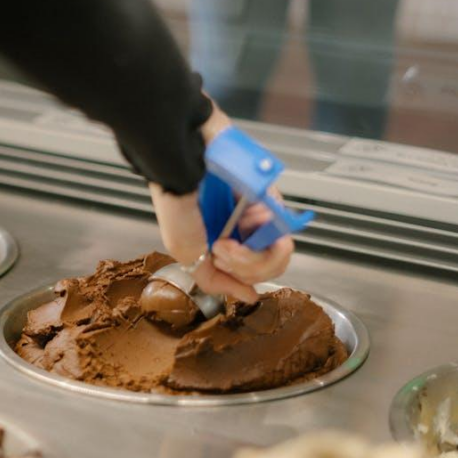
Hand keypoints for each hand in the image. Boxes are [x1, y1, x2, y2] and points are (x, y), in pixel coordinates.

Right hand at [148, 104, 292, 302]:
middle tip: (221, 248)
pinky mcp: (269, 194)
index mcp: (222, 243)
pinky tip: (243, 216)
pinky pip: (281, 222)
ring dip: (251, 250)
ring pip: (277, 248)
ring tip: (226, 235)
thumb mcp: (185, 252)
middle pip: (268, 265)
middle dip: (246, 264)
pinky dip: (264, 226)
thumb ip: (216, 280)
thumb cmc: (176, 200)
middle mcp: (241, 229)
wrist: (181, 160)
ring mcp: (257, 212)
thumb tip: (249, 296)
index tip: (227, 267)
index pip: (250, 273)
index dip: (243, 276)